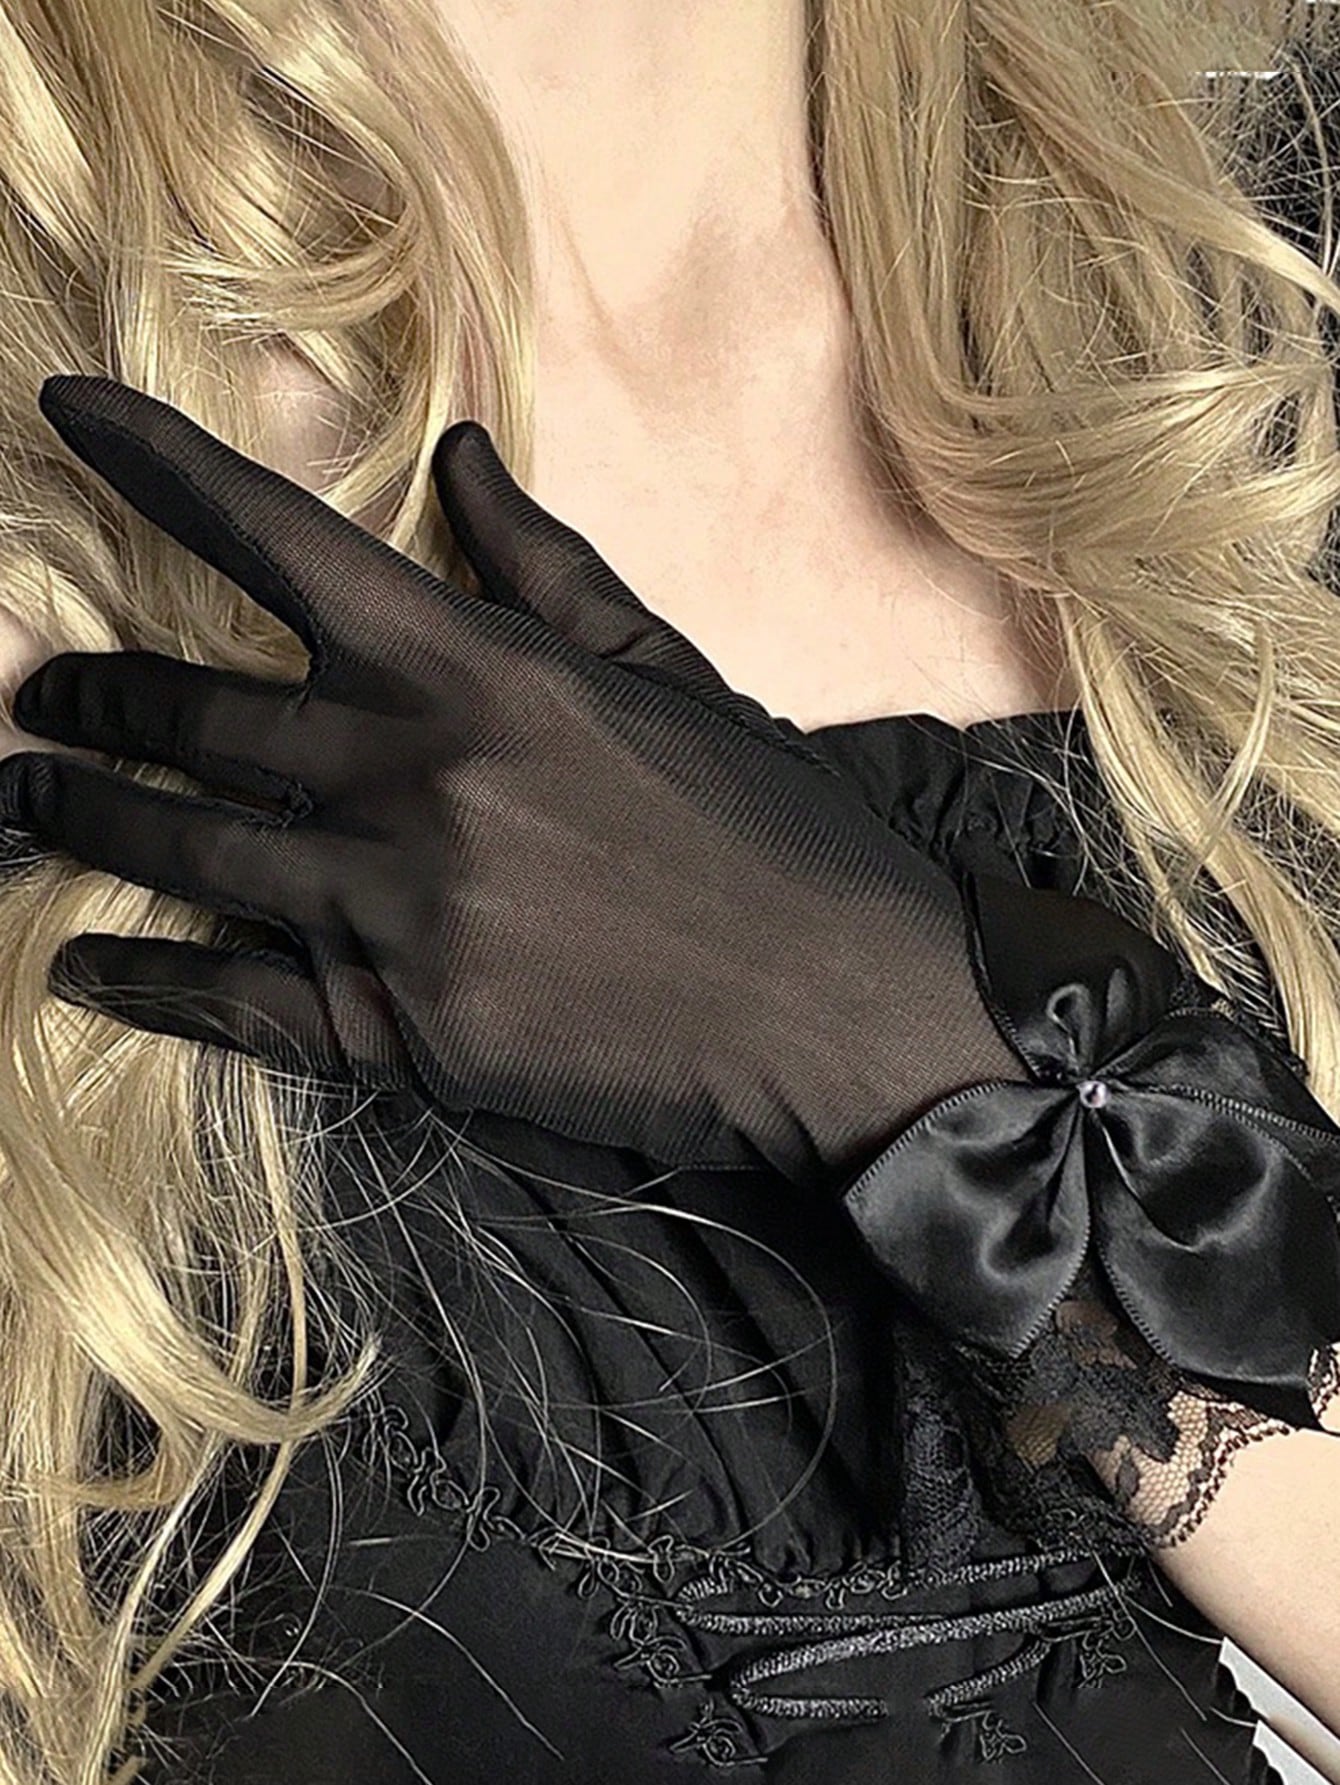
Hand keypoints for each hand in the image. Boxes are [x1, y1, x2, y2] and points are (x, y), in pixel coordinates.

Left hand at [0, 374, 1017, 1190]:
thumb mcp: (676, 674)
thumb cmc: (775, 831)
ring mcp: (404, 910)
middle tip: (37, 693)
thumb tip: (459, 462)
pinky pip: (238, 999)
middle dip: (96, 693)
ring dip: (86, 816)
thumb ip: (549, 572)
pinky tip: (82, 969)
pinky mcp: (410, 1031)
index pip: (283, 541)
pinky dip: (147, 982)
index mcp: (484, 670)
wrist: (848, 1012)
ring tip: (25, 798)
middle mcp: (419, 777)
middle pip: (203, 711)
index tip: (66, 412)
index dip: (160, 466)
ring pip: (192, 850)